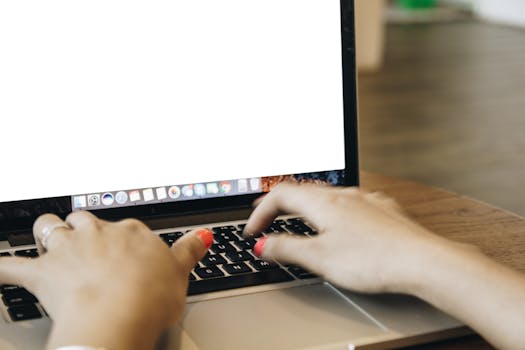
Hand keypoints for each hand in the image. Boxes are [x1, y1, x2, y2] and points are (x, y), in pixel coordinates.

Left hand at [0, 211, 211, 349]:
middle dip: (82, 227)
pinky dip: (4, 268)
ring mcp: (69, 250)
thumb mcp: (180, 272)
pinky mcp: (43, 274)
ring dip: (46, 231)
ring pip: (49, 228)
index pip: (125, 227)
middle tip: (84, 237)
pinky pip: (12, 267)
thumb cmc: (149, 296)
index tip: (125, 246)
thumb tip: (203, 236)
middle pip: (84, 220)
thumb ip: (189, 250)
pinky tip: (0, 269)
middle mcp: (98, 234)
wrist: (118, 315)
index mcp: (131, 233)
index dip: (123, 237)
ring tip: (47, 236)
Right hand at [244, 182, 462, 294]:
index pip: (280, 195)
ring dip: (305, 206)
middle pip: (302, 191)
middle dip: (279, 204)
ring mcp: (366, 201)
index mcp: (324, 202)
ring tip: (297, 217)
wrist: (424, 261)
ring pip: (327, 196)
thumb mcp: (320, 258)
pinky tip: (341, 222)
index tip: (252, 230)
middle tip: (265, 215)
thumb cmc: (375, 259)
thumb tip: (263, 244)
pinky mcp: (383, 211)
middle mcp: (345, 195)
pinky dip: (332, 211)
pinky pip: (350, 203)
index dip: (260, 211)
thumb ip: (287, 249)